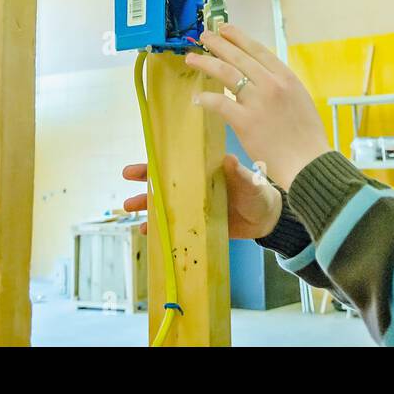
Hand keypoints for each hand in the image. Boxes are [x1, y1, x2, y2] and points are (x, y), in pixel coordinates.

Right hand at [121, 154, 282, 238]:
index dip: (156, 163)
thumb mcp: (249, 182)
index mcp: (204, 172)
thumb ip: (239, 173)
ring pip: (165, 205)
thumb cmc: (258, 193)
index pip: (176, 164)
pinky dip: (160, 230)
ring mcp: (194, 207)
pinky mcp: (197, 225)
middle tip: (127, 179)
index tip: (137, 165)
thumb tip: (229, 159)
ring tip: (129, 209)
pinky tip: (147, 233)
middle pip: (164, 183)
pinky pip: (174, 226)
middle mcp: (195, 187)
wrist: (266, 219)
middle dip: (144, 181)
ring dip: (147, 206)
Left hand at [184, 23, 330, 189]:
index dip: (239, 37)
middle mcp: (271, 84)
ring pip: (226, 73)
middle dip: (218, 43)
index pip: (257, 50)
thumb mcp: (299, 100)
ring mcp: (257, 101)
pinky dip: (206, 99)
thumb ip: (281, 86)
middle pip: (238, 57)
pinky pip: (219, 103)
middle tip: (204, 35)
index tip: (225, 29)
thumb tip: (261, 77)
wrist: (309, 162)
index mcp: (286, 77)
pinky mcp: (245, 121)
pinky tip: (197, 98)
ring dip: (206, 63)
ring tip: (192, 58)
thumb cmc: (307, 136)